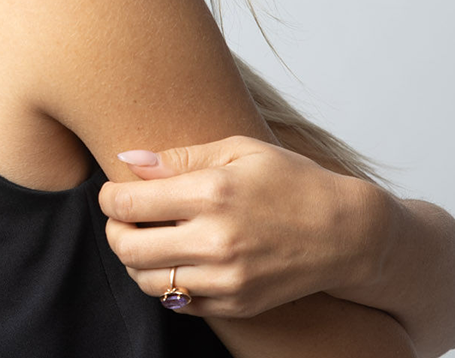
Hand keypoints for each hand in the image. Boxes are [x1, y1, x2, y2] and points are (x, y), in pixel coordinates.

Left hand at [98, 135, 380, 318]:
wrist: (345, 232)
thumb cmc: (290, 179)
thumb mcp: (237, 149)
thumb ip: (179, 157)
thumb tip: (128, 160)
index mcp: (212, 193)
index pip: (128, 204)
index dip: (109, 196)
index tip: (112, 190)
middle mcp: (215, 241)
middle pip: (127, 247)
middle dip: (113, 229)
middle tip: (121, 217)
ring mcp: (226, 279)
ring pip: (147, 280)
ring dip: (134, 259)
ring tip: (147, 237)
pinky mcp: (236, 305)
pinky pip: (178, 302)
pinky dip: (165, 282)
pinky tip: (176, 258)